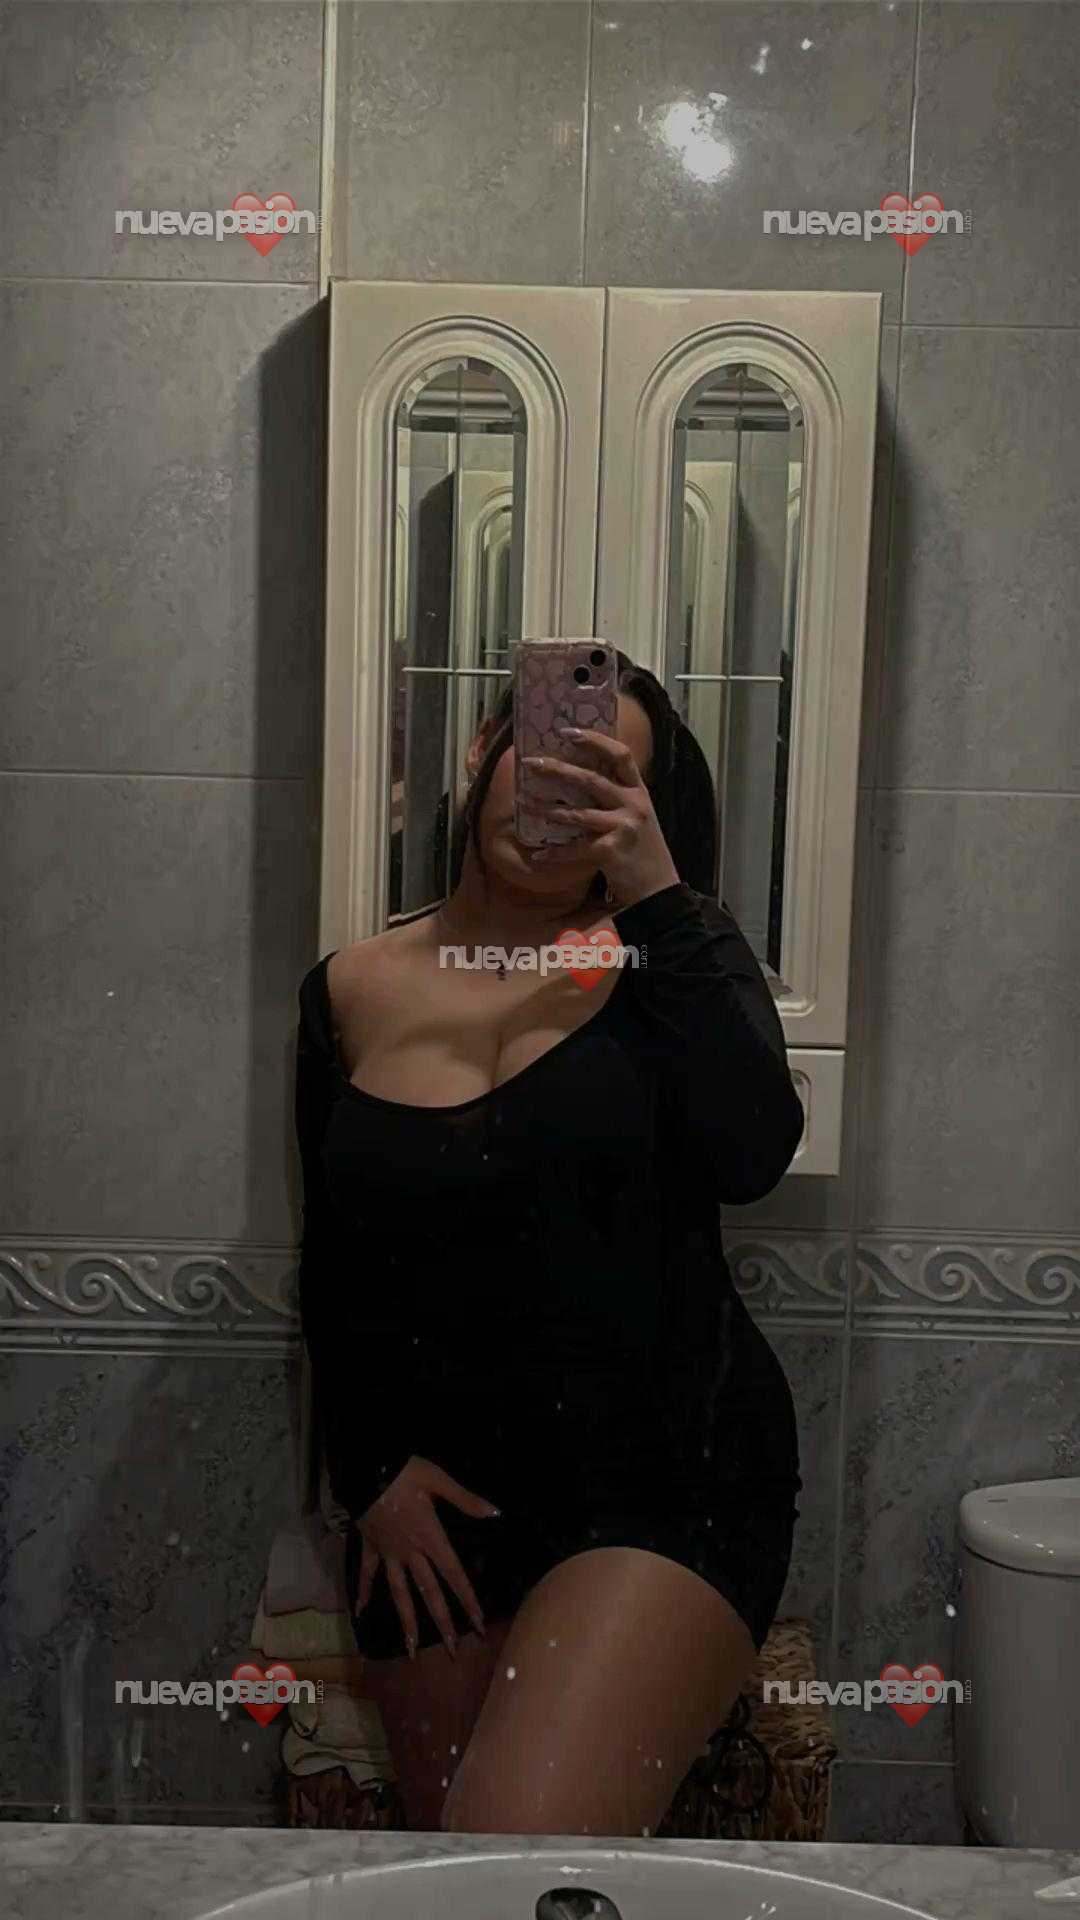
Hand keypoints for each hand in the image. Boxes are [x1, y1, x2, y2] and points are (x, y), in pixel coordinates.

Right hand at [356, 1455, 498, 1658]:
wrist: (365, 1469)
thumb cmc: (404, 1472)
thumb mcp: (438, 1480)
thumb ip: (466, 1499)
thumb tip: (495, 1513)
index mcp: (430, 1537)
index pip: (453, 1574)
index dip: (467, 1600)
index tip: (478, 1624)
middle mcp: (410, 1552)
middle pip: (429, 1593)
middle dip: (443, 1623)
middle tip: (452, 1652)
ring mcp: (388, 1553)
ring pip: (399, 1593)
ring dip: (406, 1622)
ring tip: (411, 1650)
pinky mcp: (371, 1547)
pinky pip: (368, 1573)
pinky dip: (364, 1591)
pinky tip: (360, 1611)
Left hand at [522, 726, 679, 908]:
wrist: (658, 888)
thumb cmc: (641, 849)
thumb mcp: (636, 815)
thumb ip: (616, 795)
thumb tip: (576, 775)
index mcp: (638, 790)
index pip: (620, 755)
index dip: (595, 740)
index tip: (567, 732)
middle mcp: (634, 804)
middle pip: (591, 779)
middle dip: (557, 770)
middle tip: (530, 763)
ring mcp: (624, 827)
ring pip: (578, 814)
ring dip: (546, 809)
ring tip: (523, 803)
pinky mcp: (612, 851)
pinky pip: (576, 849)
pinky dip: (556, 853)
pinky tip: (538, 854)